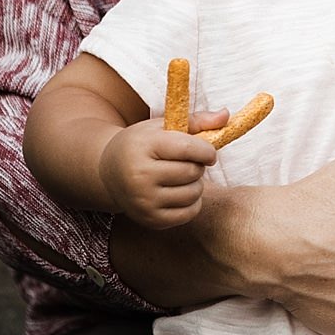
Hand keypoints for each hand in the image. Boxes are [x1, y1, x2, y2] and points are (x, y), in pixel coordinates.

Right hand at [99, 117, 215, 228]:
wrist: (108, 173)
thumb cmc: (141, 145)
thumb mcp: (161, 127)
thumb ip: (196, 121)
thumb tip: (226, 115)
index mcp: (144, 147)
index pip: (188, 149)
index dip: (207, 151)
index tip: (208, 152)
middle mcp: (141, 176)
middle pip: (192, 172)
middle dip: (198, 166)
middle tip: (187, 163)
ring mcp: (144, 201)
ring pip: (193, 193)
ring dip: (196, 184)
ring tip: (182, 177)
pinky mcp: (150, 220)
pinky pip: (189, 213)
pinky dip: (192, 202)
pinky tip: (179, 192)